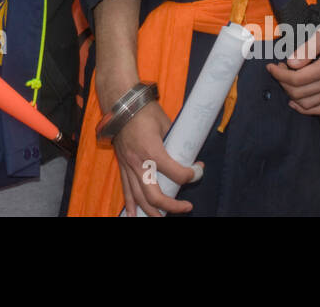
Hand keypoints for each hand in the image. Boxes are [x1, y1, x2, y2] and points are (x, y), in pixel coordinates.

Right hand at [110, 100, 199, 216]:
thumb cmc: (144, 110)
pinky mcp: (122, 165)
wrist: (121, 102)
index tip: (198, 170)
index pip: (177, 173)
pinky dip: (130, 204)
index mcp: (153, 151)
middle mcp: (139, 163)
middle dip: (172, 206)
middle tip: (186, 207)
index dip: (192, 175)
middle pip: (155, 196)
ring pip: (139, 197)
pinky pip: (125, 189)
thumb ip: (174, 139)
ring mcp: (128, 165)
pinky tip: (133, 215)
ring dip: (152, 211)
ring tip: (163, 217)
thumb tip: (186, 150)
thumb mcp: (166, 123)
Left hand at [265, 17, 319, 114]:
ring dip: (291, 94)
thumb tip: (291, 63)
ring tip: (286, 79)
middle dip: (282, 82)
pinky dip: (304, 108)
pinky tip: (294, 101)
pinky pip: (319, 109)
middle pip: (298, 93)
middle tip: (278, 68)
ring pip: (306, 104)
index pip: (296, 79)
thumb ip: (306, 49)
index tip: (271, 66)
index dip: (279, 74)